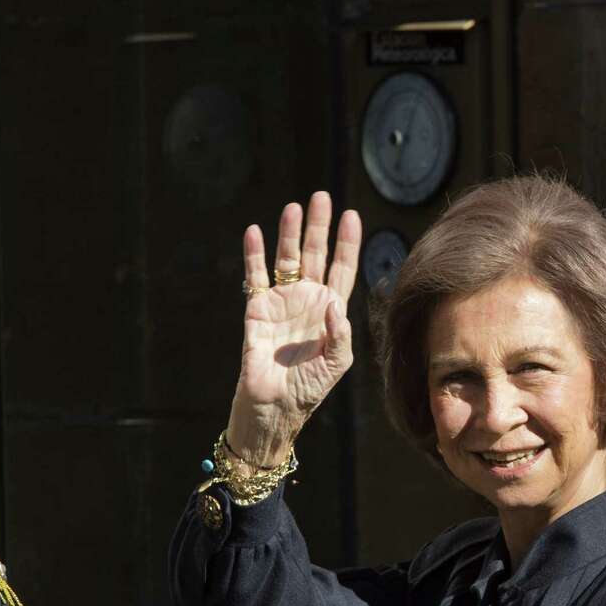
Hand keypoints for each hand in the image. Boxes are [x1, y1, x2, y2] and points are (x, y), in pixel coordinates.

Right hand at [225, 192, 361, 466]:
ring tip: (293, 207)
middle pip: (315, 255)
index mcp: (331, 311)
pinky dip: (254, 255)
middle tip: (321, 197)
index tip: (352, 215)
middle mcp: (307, 301)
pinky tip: (254, 232)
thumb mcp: (336, 363)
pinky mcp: (256, 310)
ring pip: (286, 259)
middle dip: (319, 227)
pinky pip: (255, 277)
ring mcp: (281, 303)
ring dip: (290, 234)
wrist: (273, 408)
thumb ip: (340, 333)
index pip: (342, 268)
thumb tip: (333, 302)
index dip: (347, 243)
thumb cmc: (309, 390)